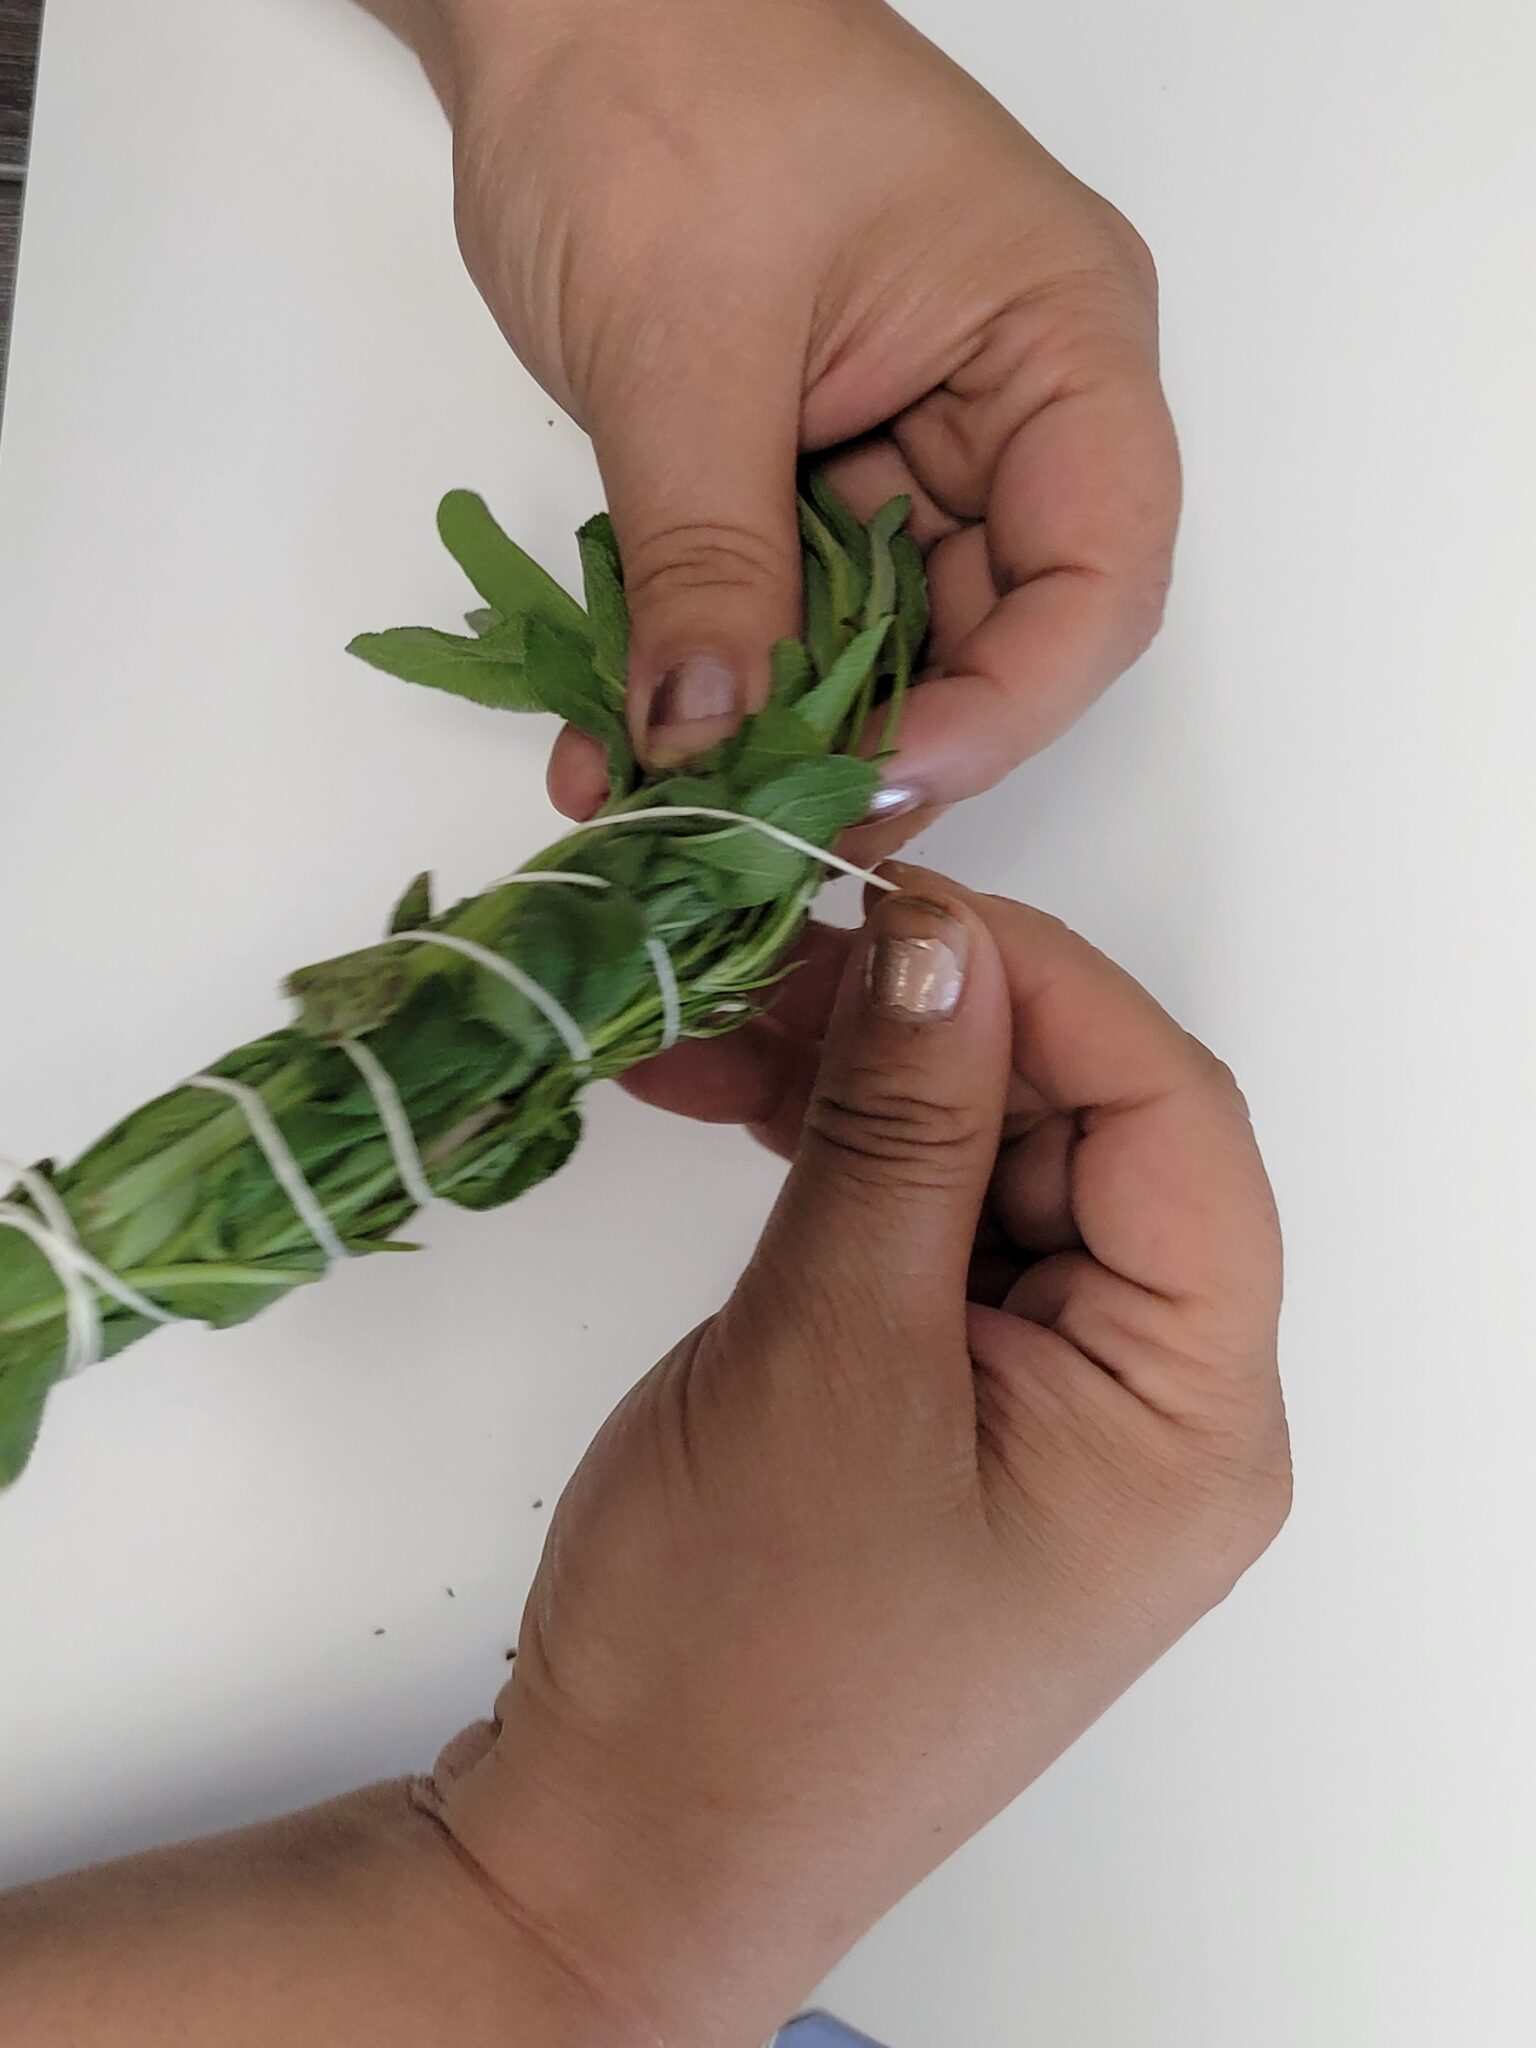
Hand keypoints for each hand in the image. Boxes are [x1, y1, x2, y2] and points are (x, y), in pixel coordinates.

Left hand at [395, 0, 1178, 835]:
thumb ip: (709, 564)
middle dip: (877, 739)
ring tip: (678, 808)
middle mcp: (1006, 401)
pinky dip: (713, 669)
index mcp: (1056, 336)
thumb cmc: (656, 80)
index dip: (1007, 703)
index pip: (1098, 571)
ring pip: (880, 634)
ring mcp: (907, 435)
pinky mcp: (811, 459)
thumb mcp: (685, 350)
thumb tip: (710, 744)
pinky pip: (785, 596)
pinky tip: (625, 738)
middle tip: (768, 831)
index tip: (879, 779)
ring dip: (778, 727)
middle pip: (995, 629)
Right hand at [418, 869, 1288, 2046]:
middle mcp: (1150, 1406)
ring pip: (989, 1169)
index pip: (1174, 1122)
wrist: (621, 1850)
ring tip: (720, 1019)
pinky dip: (833, 1158)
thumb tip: (939, 932)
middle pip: (1085, 1133)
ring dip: (866, 1081)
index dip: (1045, 981)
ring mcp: (1047, 1408)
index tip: (895, 894)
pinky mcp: (951, 1408)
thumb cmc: (742, 1650)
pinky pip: (922, 1235)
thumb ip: (901, 1128)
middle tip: (776, 947)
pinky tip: (731, 1102)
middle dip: (933, 1023)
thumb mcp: (828, 1353)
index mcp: (1189, 1417)